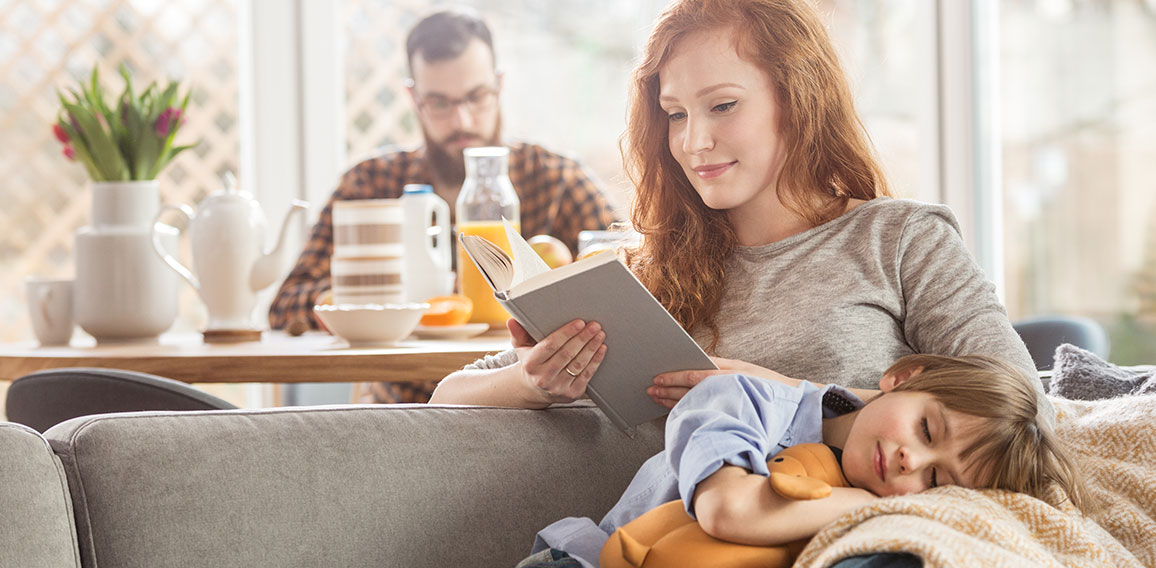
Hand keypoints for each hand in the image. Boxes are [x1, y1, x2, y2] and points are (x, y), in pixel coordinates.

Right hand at [509, 318, 606, 405]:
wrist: (535, 389)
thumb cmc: (531, 362)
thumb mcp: (521, 348)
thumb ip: (519, 333)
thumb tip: (512, 321)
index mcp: (530, 364)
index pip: (550, 346)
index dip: (566, 333)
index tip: (579, 323)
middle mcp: (543, 378)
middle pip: (567, 354)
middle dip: (583, 338)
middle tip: (594, 326)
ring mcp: (558, 387)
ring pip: (578, 364)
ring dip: (591, 348)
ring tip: (599, 335)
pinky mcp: (571, 394)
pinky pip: (586, 375)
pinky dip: (595, 361)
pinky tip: (601, 349)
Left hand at [646, 357, 799, 408]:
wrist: (795, 401)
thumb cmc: (767, 385)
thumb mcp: (745, 370)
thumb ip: (721, 369)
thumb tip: (693, 370)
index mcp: (730, 370)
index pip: (696, 374)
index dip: (674, 377)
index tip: (657, 378)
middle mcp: (729, 384)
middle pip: (691, 388)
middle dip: (668, 389)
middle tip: (650, 390)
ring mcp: (732, 399)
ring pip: (697, 401)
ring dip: (674, 401)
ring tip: (656, 399)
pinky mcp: (736, 413)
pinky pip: (707, 413)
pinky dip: (691, 412)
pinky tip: (677, 412)